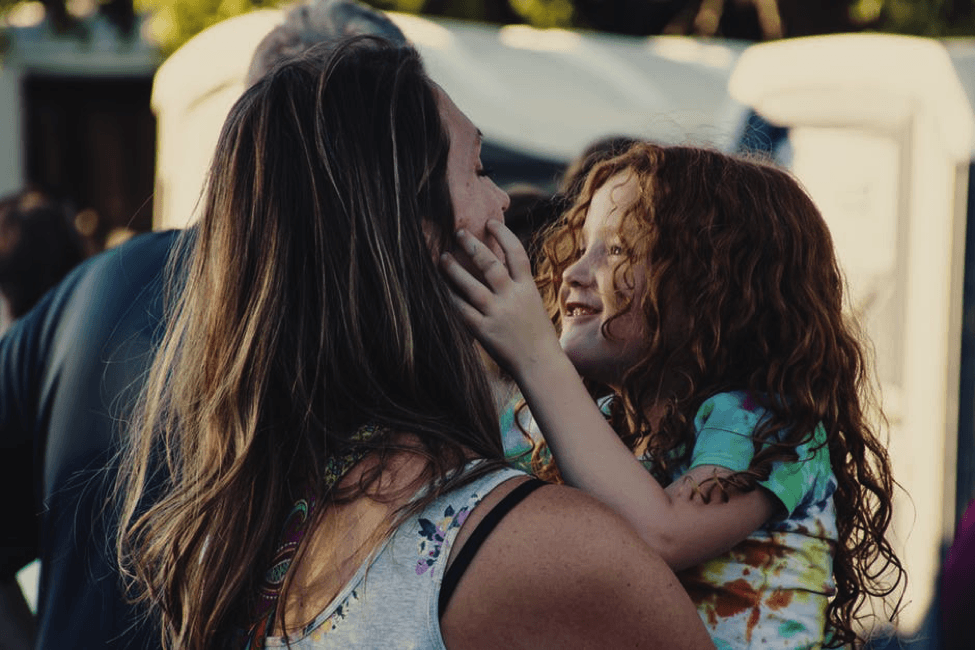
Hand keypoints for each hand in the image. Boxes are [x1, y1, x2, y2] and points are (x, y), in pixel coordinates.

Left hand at [440, 221, 564, 379]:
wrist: (541, 364)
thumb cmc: (537, 334)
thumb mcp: (533, 304)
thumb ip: (517, 286)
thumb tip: (499, 264)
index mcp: (527, 288)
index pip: (516, 253)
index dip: (503, 234)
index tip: (490, 222)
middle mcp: (513, 298)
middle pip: (490, 264)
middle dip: (472, 245)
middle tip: (458, 232)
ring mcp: (498, 314)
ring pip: (472, 286)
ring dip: (455, 270)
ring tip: (443, 257)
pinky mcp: (485, 331)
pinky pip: (463, 311)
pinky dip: (451, 298)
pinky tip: (440, 289)